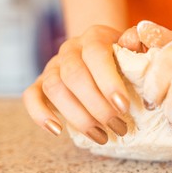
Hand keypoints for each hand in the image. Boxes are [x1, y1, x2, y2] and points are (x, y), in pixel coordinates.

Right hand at [23, 25, 131, 143]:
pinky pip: (30, 97)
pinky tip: (58, 131)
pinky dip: (40, 115)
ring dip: (77, 116)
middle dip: (97, 107)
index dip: (108, 81)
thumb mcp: (136, 46)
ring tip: (102, 136)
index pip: (96, 55)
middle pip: (74, 76)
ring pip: (54, 89)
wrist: (100, 52)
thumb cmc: (123, 56)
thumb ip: (141, 43)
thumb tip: (135, 42)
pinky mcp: (40, 83)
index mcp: (94, 36)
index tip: (123, 107)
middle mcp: (70, 49)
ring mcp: (53, 66)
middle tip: (119, 127)